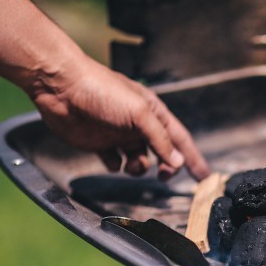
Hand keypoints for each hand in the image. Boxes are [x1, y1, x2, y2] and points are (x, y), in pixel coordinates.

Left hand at [28, 53, 209, 180]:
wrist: (60, 87)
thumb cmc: (103, 91)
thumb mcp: (140, 114)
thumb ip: (160, 140)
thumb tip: (177, 161)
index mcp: (154, 114)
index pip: (181, 140)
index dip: (194, 159)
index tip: (205, 177)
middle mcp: (139, 125)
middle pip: (162, 153)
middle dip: (167, 167)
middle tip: (164, 176)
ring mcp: (120, 135)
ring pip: (139, 161)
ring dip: (138, 167)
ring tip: (130, 164)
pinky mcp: (100, 143)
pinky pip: (115, 162)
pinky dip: (115, 165)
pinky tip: (110, 158)